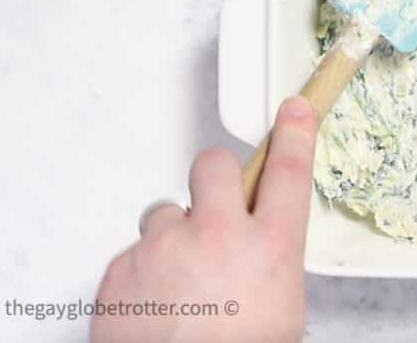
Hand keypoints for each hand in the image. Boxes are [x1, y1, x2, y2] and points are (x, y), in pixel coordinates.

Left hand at [91, 97, 318, 342]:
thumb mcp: (280, 304)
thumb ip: (268, 259)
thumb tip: (257, 244)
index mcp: (271, 248)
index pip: (290, 171)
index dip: (295, 133)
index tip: (294, 110)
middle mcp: (219, 236)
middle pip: (215, 166)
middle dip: (215, 176)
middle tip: (215, 205)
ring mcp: (165, 248)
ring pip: (164, 212)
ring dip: (172, 237)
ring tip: (179, 282)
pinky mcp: (122, 269)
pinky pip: (133, 253)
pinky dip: (143, 273)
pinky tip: (156, 305)